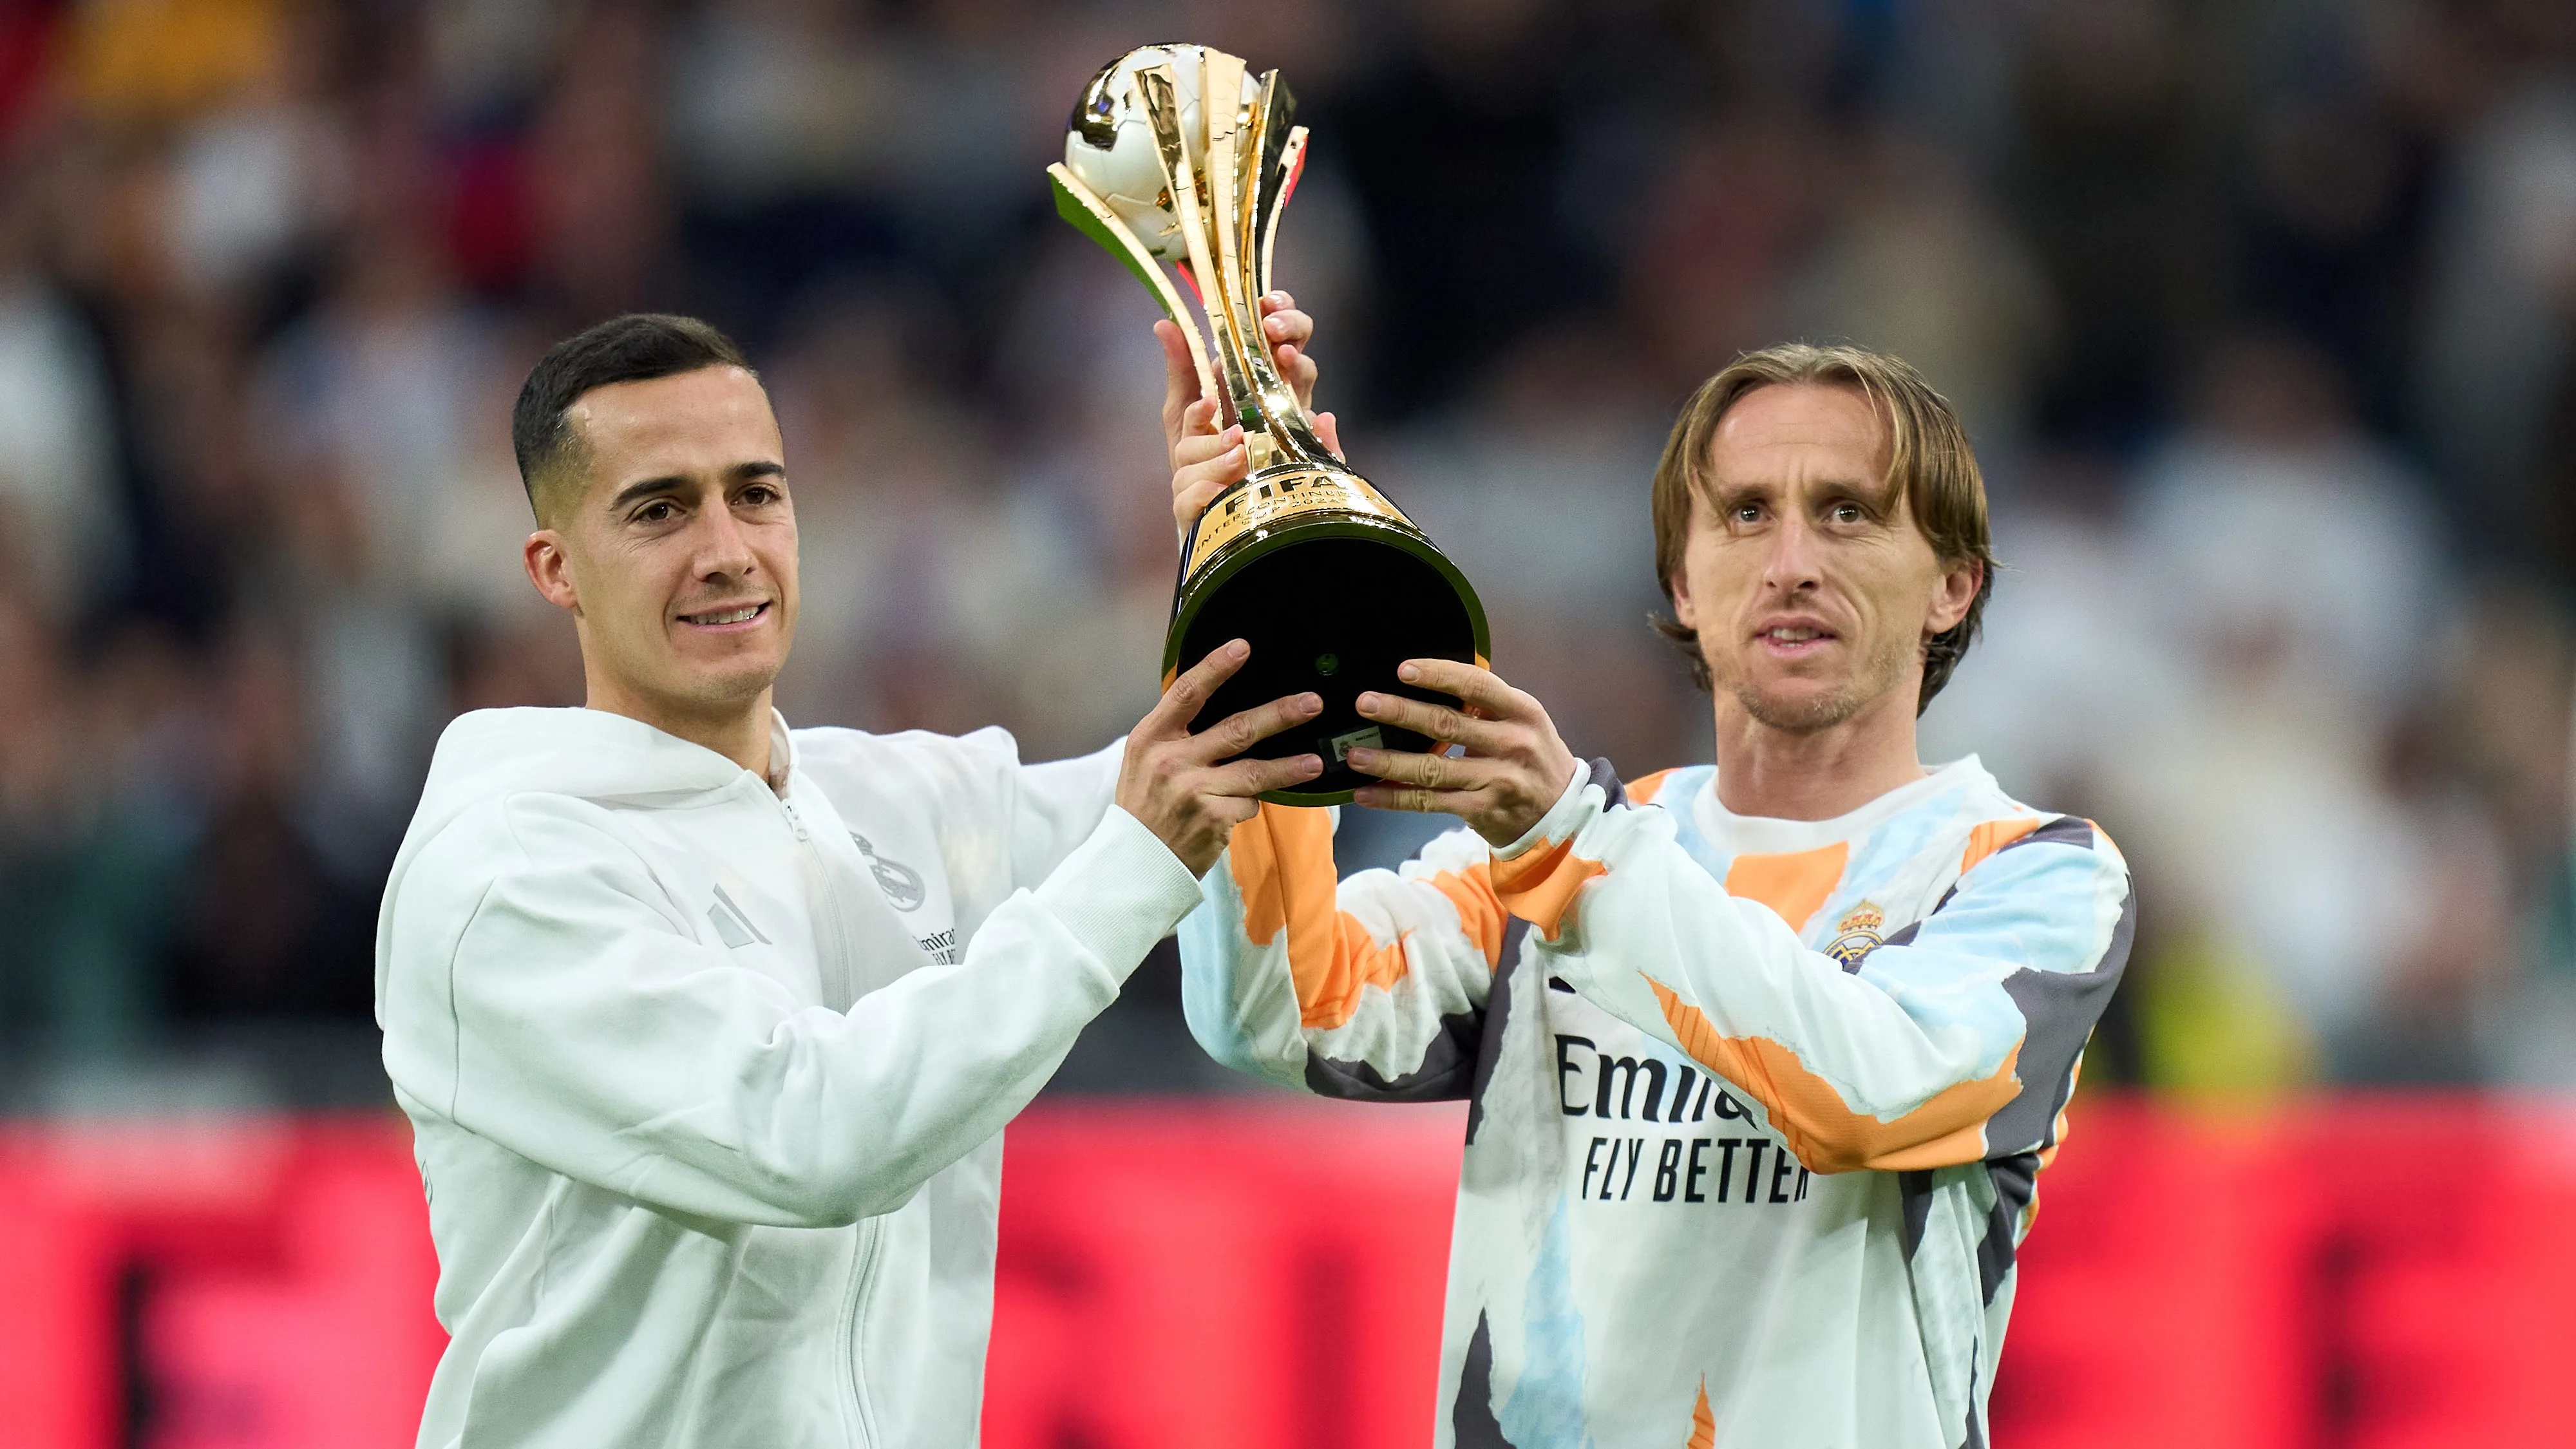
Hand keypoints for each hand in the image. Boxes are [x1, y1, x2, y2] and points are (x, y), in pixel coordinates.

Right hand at [1117, 639, 1325, 874]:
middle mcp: (1171, 760)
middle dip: (1280, 714)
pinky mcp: (1213, 819)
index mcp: (1151, 737)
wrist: (1136, 861)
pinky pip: (1249, 804)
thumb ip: (1177, 732)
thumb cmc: (1145, 805)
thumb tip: (1217, 699)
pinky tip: (1241, 807)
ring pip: (1254, 771)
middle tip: (1312, 703)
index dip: (1216, 667)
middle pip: (1236, 729)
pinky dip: (1251, 803)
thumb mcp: (1145, 760)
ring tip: (1315, 763)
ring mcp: (1193, 790)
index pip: (1187, 693)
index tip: (1243, 647)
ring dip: (1289, 766)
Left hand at [1158, 292, 1343, 530]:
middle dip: (1291, 327)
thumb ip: (1180, 369)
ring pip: (1308, 380)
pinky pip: (1325, 444)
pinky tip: (1321, 420)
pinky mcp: (1304, 461)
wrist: (1204, 513)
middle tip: (1273, 328)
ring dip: (1300, 364)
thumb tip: (1163, 323)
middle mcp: (1279, 394)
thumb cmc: (1196, 459)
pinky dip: (1326, 431)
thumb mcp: (1182, 411)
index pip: (1275, 330)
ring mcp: (1294, 424)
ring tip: (1284, 356)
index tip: (1264, 301)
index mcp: (1255, 375)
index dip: (1277, 309)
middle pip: (1298, 345)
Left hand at [1346, 659, 1579, 847]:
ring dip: (1388, 763)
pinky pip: (1429, 803)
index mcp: (1521, 711)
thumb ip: (1485, 702)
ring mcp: (1497, 780)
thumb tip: (1430, 676)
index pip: (1476, 685)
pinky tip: (1367, 794)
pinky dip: (1394, 799)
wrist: (1561, 814)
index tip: (1402, 670)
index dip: (1438, 675)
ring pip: (1432, 769)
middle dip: (1401, 713)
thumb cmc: (1533, 757)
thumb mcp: (1523, 720)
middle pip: (1447, 725)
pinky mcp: (1481, 810)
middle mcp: (1511, 743)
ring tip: (1355, 755)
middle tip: (1365, 704)